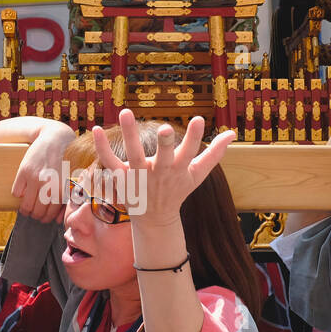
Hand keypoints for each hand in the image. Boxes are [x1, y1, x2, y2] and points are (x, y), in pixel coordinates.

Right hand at [11, 122, 74, 223]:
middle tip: (34, 212)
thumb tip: (58, 220)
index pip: (50, 215)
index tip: (43, 216)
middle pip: (37, 213)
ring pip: (25, 206)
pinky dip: (18, 194)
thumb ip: (66, 200)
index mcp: (63, 190)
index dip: (45, 218)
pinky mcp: (24, 171)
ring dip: (25, 209)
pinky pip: (16, 192)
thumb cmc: (67, 160)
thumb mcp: (71, 180)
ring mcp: (35, 178)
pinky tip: (23, 190)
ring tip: (26, 206)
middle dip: (35, 215)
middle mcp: (49, 186)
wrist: (56, 137)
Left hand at [92, 110, 232, 228]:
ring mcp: (140, 175)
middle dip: (166, 143)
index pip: (190, 151)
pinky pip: (110, 161)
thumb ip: (214, 153)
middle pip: (164, 156)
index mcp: (179, 169)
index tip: (198, 120)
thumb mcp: (198, 174)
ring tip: (126, 112)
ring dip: (130, 134)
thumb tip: (233, 133)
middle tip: (164, 128)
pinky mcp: (122, 178)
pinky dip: (102, 147)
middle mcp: (160, 172)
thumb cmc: (178, 190)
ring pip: (134, 153)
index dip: (195, 136)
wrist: (156, 219)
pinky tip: (96, 128)